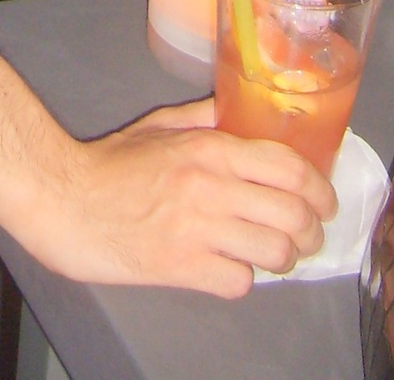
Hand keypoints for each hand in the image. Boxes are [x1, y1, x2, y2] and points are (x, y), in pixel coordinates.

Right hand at [40, 99, 335, 295]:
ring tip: (278, 255)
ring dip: (284, 258)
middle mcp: (211, 189)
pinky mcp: (184, 269)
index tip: (325, 199)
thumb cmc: (112, 162)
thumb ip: (206, 118)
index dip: (319, 187)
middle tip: (308, 232)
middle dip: (312, 228)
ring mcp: (199, 232)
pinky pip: (240, 282)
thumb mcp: (160, 126)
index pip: (288, 167)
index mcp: (209, 149)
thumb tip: (243, 112)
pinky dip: (244, 278)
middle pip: (292, 214)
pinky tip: (233, 268)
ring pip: (275, 253)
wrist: (68, 202)